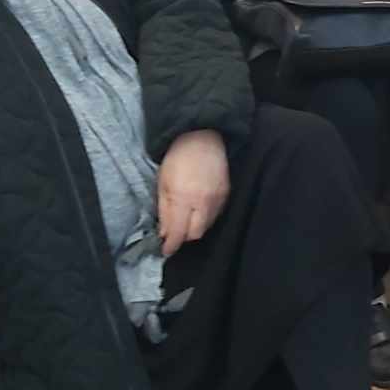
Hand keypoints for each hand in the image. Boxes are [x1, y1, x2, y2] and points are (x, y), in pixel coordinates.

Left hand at [156, 130, 228, 256]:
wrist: (204, 138)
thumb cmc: (178, 158)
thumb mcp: (162, 184)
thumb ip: (164, 210)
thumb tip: (164, 233)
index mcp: (183, 198)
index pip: (178, 232)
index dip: (171, 245)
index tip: (165, 251)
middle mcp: (203, 202)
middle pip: (195, 234)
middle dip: (183, 237)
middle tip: (174, 234)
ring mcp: (218, 199)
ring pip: (207, 226)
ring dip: (195, 228)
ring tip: (185, 220)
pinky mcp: (227, 194)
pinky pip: (216, 215)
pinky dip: (205, 218)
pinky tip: (198, 210)